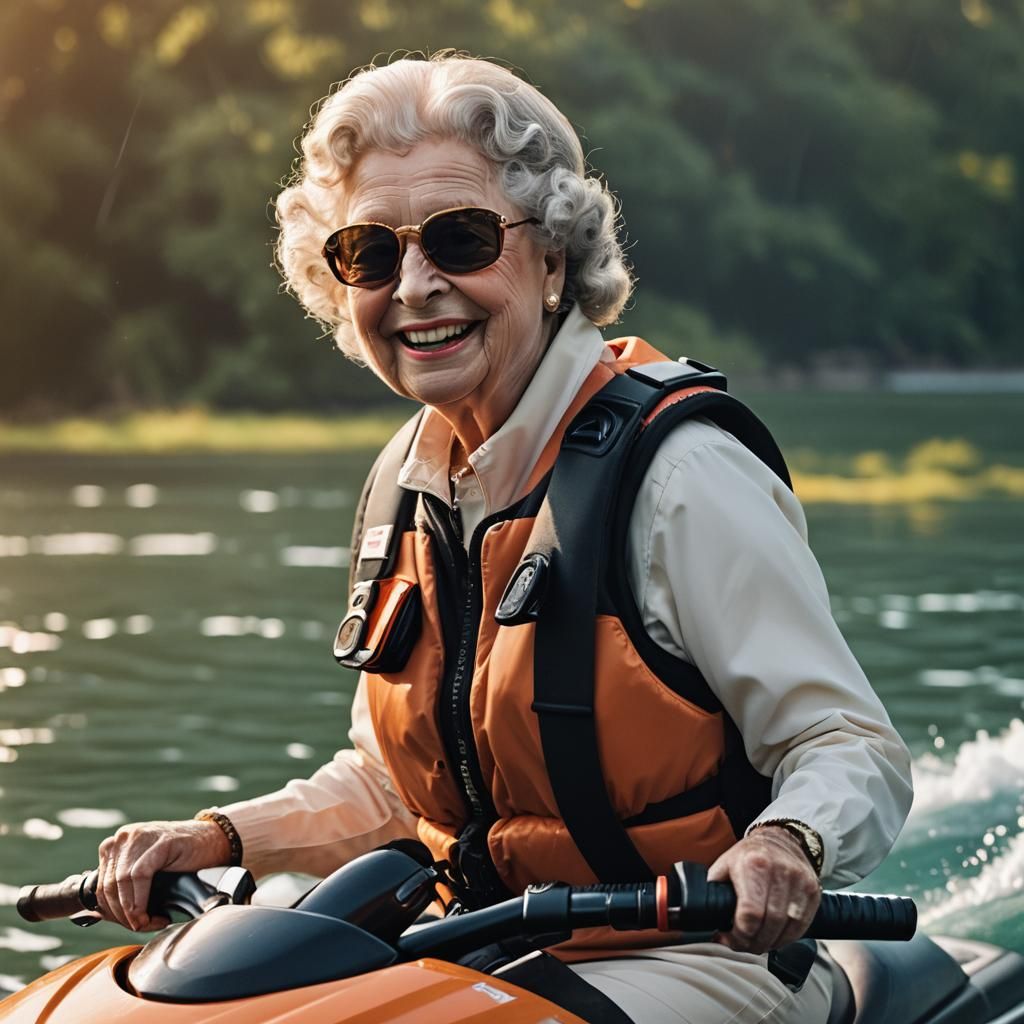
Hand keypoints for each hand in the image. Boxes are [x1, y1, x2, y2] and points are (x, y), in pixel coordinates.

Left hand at [96, 819, 231, 930]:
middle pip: (109, 885)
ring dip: (132, 911)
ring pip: (121, 882)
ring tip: (148, 923)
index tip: (128, 924)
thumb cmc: (183, 859)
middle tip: (140, 927)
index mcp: (118, 843)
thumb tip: (100, 915)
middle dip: (122, 914)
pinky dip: (141, 901)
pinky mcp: (160, 841)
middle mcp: (125, 836)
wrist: (216, 841)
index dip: (111, 911)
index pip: (101, 884)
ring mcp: (142, 835)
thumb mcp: (147, 870)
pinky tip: (152, 914)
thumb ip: (125, 885)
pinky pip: (140, 876)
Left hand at [706, 826, 820, 952]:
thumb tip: (701, 916)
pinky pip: (802, 925)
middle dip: (753, 943)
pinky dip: (787, 938)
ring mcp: (799, 882)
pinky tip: (775, 937)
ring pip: (787, 929)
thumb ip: (713, 889)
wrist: (781, 839)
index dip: (738, 935)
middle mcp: (779, 872)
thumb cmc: (749, 855)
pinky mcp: (813, 891)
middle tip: (742, 944)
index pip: (750, 913)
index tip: (728, 937)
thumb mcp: (724, 864)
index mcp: (753, 864)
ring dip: (771, 943)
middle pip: (769, 925)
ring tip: (757, 942)